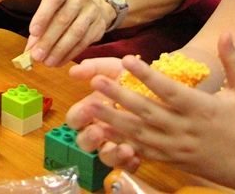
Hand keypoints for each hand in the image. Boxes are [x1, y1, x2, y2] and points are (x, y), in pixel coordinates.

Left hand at [25, 0, 110, 65]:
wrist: (91, 6)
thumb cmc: (62, 8)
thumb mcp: (49, 9)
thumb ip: (39, 27)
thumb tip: (29, 51)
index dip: (43, 15)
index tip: (33, 32)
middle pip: (63, 20)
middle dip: (48, 40)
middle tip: (37, 56)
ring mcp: (93, 11)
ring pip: (75, 33)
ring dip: (59, 50)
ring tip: (47, 62)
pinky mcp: (99, 26)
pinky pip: (84, 43)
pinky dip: (70, 54)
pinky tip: (59, 62)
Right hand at [66, 56, 139, 171]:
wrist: (161, 90)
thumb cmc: (132, 79)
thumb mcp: (114, 68)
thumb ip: (94, 67)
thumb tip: (73, 72)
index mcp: (90, 110)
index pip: (74, 119)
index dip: (78, 117)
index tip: (87, 109)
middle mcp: (98, 129)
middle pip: (84, 142)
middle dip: (89, 139)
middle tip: (98, 132)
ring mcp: (114, 144)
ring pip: (105, 158)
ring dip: (112, 155)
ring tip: (125, 149)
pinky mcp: (132, 155)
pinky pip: (126, 167)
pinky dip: (129, 164)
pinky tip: (136, 158)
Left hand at [77, 34, 234, 181]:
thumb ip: (233, 59)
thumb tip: (227, 32)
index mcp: (201, 109)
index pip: (168, 90)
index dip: (146, 75)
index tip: (126, 60)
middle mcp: (185, 129)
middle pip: (146, 111)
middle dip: (119, 96)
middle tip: (95, 81)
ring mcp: (176, 147)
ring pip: (138, 133)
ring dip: (112, 120)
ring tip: (89, 106)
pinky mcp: (171, 160)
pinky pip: (142, 151)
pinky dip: (120, 141)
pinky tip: (100, 131)